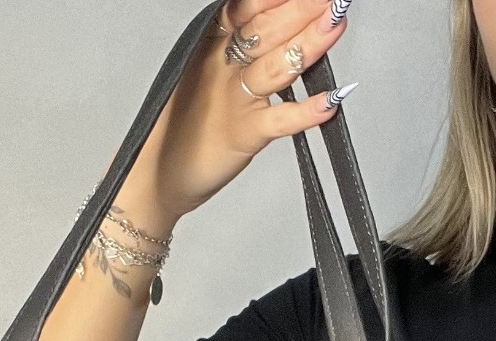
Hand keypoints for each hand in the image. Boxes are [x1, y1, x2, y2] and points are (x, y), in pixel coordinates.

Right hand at [125, 0, 356, 222]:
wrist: (160, 168)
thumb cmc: (189, 118)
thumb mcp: (208, 68)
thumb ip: (241, 42)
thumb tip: (285, 22)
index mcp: (213, 43)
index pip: (248, 6)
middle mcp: (223, 66)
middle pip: (267, 29)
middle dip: (301, 8)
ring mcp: (234, 100)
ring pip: (275, 65)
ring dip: (309, 44)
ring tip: (335, 24)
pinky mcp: (243, 135)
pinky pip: (280, 121)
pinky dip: (306, 112)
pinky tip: (331, 100)